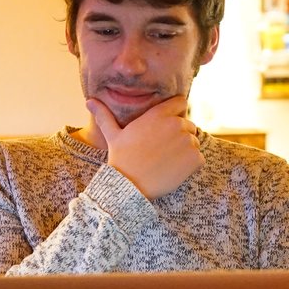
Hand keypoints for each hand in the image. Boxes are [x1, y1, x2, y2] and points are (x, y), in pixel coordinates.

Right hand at [87, 96, 203, 199]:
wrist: (130, 186)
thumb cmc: (121, 159)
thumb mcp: (112, 135)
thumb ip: (104, 115)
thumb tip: (88, 101)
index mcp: (158, 115)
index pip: (181, 102)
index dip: (176, 113)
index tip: (168, 127)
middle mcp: (175, 124)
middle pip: (189, 124)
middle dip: (180, 135)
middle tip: (162, 151)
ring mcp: (187, 141)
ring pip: (194, 142)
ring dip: (185, 151)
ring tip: (166, 162)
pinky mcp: (195, 158)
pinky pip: (199, 158)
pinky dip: (190, 165)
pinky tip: (174, 171)